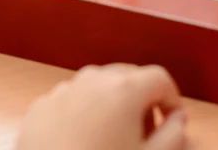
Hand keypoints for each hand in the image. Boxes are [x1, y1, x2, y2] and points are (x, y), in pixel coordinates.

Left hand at [16, 64, 186, 149]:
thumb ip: (174, 134)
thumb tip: (177, 119)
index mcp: (125, 89)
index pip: (161, 78)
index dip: (172, 99)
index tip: (171, 120)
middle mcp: (94, 81)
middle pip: (130, 77)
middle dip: (143, 99)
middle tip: (145, 131)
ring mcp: (64, 91)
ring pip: (100, 86)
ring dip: (114, 104)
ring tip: (113, 137)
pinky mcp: (40, 107)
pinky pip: (73, 99)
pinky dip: (85, 112)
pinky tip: (84, 141)